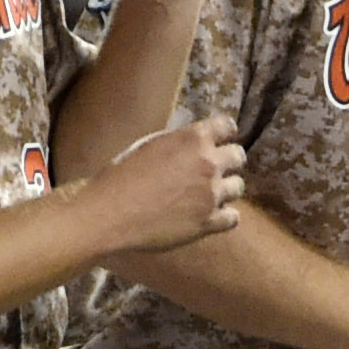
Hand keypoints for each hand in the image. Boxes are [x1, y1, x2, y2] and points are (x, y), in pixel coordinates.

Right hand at [88, 114, 244, 253]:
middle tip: (215, 170)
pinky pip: (232, 217)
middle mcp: (209, 163)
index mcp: (193, 138)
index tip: (221, 140)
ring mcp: (211, 194)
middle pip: (239, 157)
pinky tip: (212, 215)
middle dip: (228, 161)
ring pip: (238, 187)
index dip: (225, 134)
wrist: (110, 212)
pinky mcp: (208, 222)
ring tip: (211, 195)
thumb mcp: (150, 144)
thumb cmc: (121, 175)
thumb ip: (178, 143)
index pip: (227, 126)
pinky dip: (224, 216)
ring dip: (226, 189)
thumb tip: (192, 145)